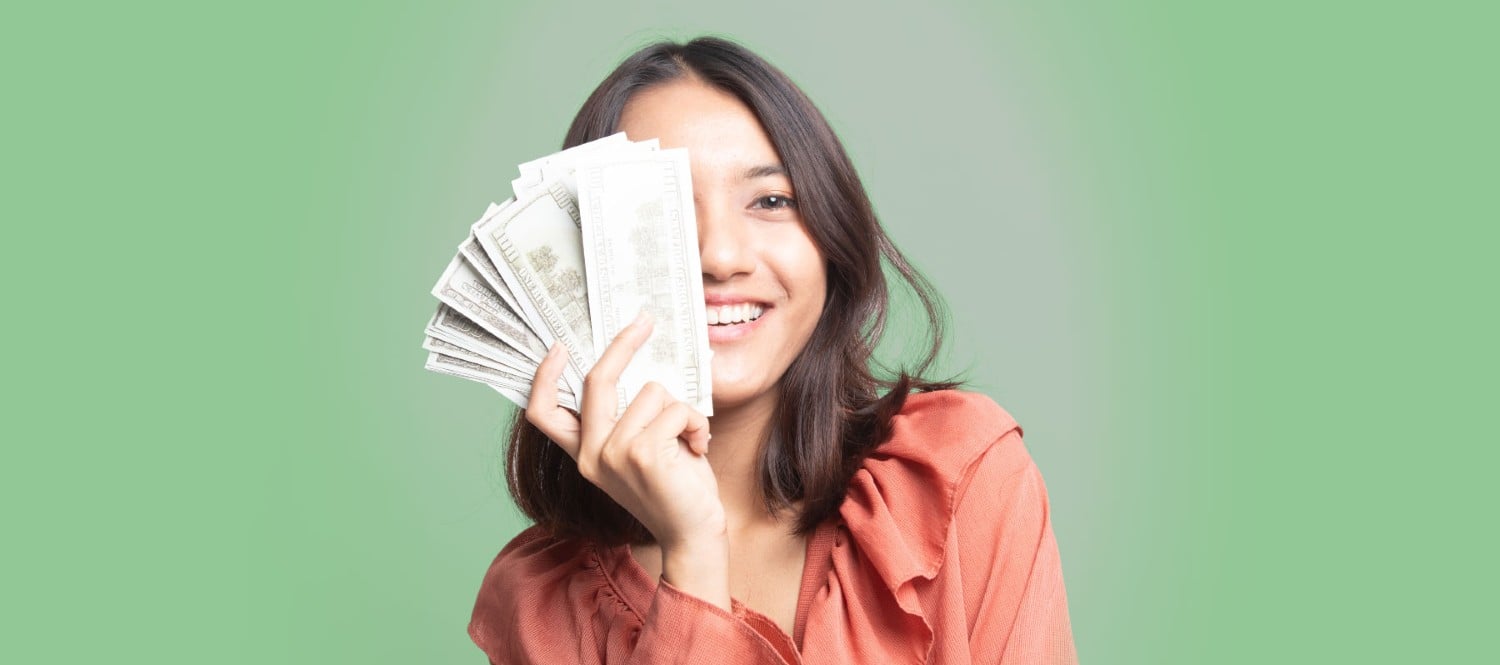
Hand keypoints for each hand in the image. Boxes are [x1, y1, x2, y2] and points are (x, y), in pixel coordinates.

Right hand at [525, 313, 728, 603]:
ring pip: (652, 392)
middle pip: (597, 381)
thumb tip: (639, 364)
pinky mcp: (642, 454)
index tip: (559, 346)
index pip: (544, 413)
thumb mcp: (641, 450)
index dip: (544, 376)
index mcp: (585, 453)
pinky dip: (696, 423)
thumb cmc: (675, 489)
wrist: (693, 535)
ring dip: (682, 409)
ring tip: (689, 439)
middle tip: (644, 321)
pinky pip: (676, 409)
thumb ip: (629, 418)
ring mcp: (613, 454)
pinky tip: (698, 448)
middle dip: (623, 344)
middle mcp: (591, 454)